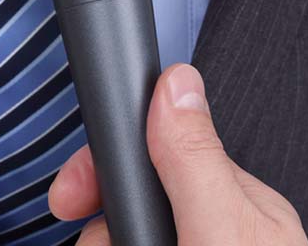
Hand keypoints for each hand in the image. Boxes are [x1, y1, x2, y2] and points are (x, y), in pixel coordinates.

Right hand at [49, 64, 307, 244]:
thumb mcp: (221, 229)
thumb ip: (195, 158)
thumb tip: (177, 78)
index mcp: (238, 204)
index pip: (157, 152)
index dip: (107, 163)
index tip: (68, 193)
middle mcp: (217, 231)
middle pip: (133, 196)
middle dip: (99, 217)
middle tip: (91, 240)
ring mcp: (193, 244)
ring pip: (121, 229)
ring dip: (101, 239)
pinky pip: (118, 244)